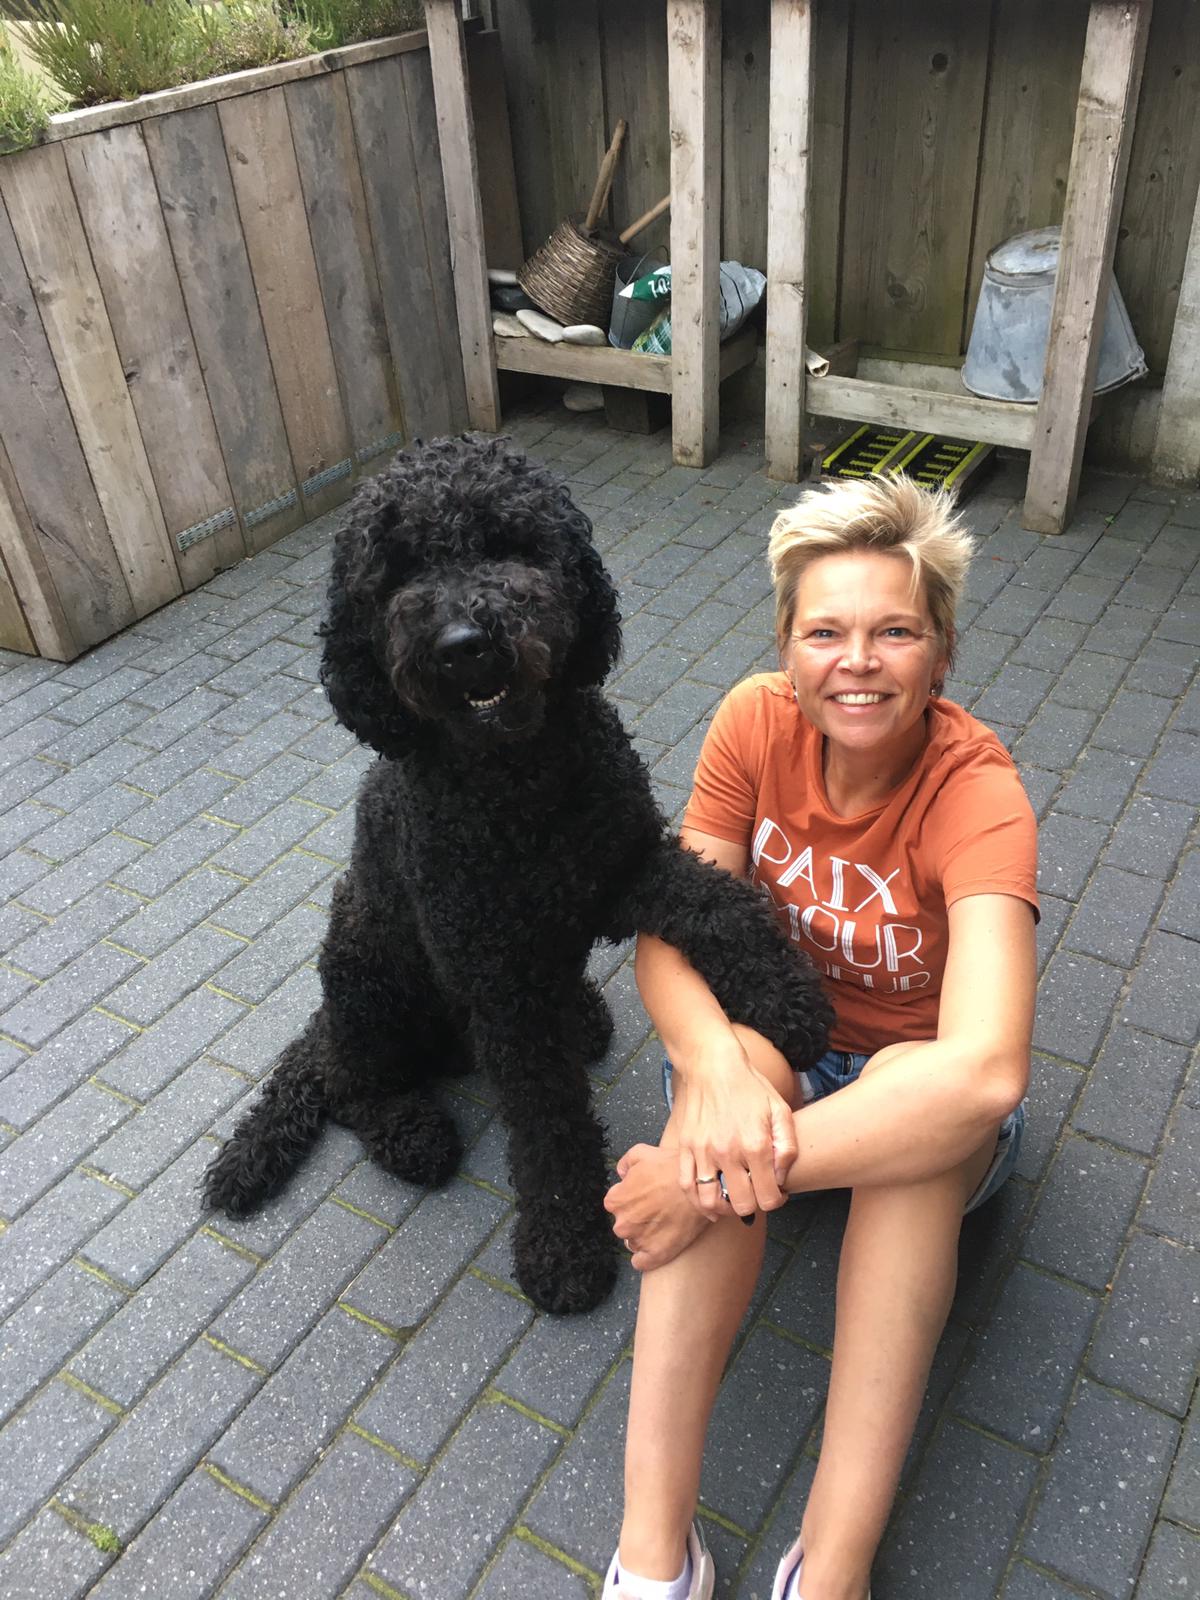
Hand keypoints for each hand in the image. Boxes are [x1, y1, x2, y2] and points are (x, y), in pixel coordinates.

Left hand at [603, 1144, 709, 1270]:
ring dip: (643, 1236)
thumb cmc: (672, 1168)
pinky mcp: (656, 1255)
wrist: (701, 1186)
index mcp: (616, 1201)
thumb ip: (624, 1163)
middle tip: (656, 1208)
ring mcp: (639, 1241)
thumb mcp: (642, 1152)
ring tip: (662, 1224)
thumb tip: (621, 1174)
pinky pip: (641, 1263)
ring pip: (633, 1242)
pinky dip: (647, 1257)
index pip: (615, 1204)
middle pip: (624, 1224)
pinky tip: (657, 1245)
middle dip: (636, 1218)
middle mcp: (623, 1223)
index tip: (644, 1195)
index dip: (630, 1198)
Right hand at [673, 1037, 796, 1219]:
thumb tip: (780, 1178)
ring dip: (723, 1209)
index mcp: (755, 1145)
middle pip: (740, 1205)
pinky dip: (697, 1201)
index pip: (768, 1197)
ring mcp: (703, 1151)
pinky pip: (687, 1186)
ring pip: (710, 1201)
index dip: (776, 1201)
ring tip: (732, 1201)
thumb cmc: (750, 1087)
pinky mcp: (686, 1148)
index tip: (776, 1192)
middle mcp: (728, 1152)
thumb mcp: (780, 1110)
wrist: (714, 1066)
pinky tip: (709, 1201)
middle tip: (755, 1194)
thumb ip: (787, 1147)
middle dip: (752, 1206)